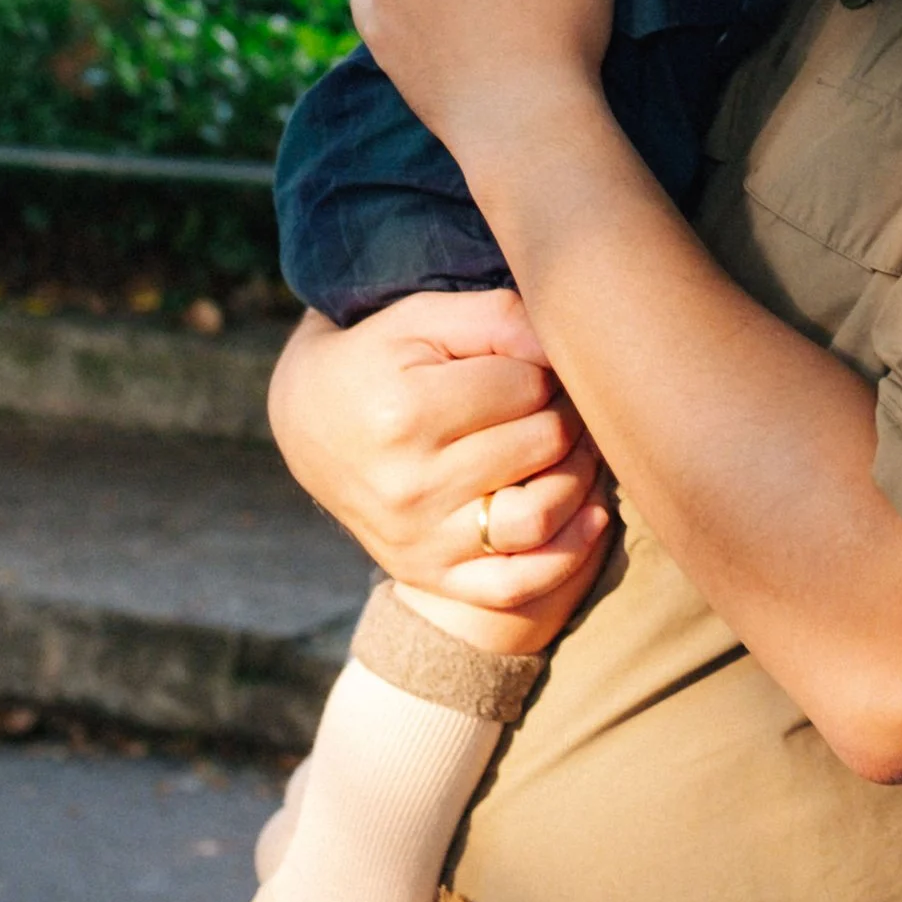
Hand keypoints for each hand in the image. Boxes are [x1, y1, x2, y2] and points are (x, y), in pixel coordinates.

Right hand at [268, 292, 612, 656]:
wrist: (309, 424)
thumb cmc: (379, 359)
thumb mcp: (422, 317)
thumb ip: (497, 317)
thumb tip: (563, 349)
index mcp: (405, 413)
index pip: (528, 386)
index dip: (546, 367)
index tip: (533, 365)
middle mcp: (409, 486)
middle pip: (542, 445)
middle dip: (568, 415)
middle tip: (564, 401)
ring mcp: (419, 540)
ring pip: (539, 517)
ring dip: (579, 477)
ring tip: (575, 448)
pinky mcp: (430, 575)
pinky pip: (517, 585)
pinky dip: (569, 554)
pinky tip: (592, 513)